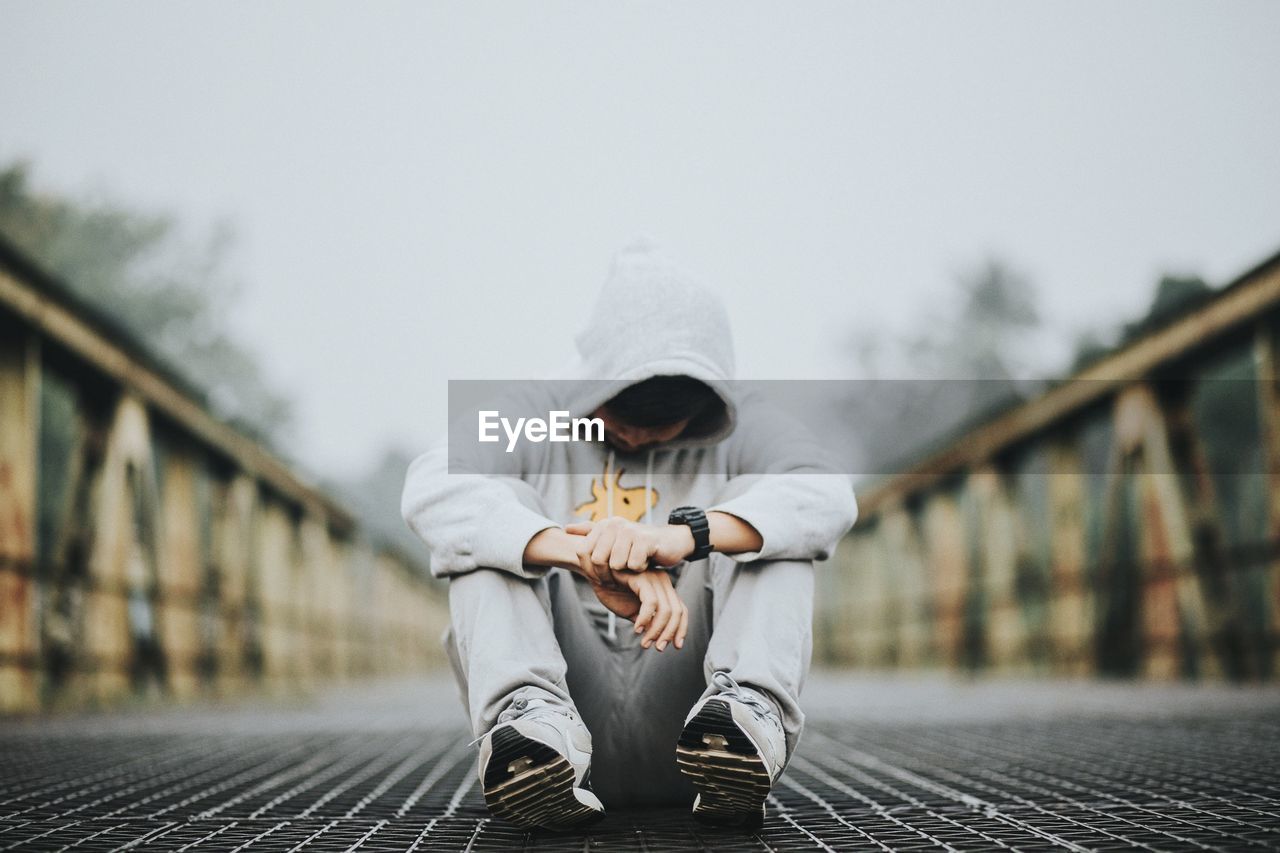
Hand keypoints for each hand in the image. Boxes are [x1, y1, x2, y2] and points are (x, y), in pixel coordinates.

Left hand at [564, 518, 693, 579]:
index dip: (590, 569)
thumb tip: (566, 529)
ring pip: (615, 564)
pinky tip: (646, 562)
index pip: (582, 552)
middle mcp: (615, 524)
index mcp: (604, 524)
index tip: (604, 574)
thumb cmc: (639, 544)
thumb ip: (590, 532)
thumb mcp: (613, 538)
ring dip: (626, 571)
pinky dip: (640, 569)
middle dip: (608, 573)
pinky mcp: (645, 540)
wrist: (669, 542)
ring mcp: (630, 531)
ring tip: (634, 564)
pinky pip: (633, 565)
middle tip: (621, 572)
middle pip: (597, 560)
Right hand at [588, 568, 688, 650]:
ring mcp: (653, 578)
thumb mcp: (634, 611)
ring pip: (666, 610)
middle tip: (657, 647)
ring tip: (645, 642)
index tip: (676, 646)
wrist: (596, 576)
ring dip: (656, 630)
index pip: (681, 611)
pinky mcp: (641, 578)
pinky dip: (645, 619)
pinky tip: (636, 629)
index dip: (681, 629)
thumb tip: (659, 639)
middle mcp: (663, 581)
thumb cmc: (614, 592)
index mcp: (663, 589)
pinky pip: (650, 602)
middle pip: (677, 611)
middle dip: (669, 633)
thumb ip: (647, 622)